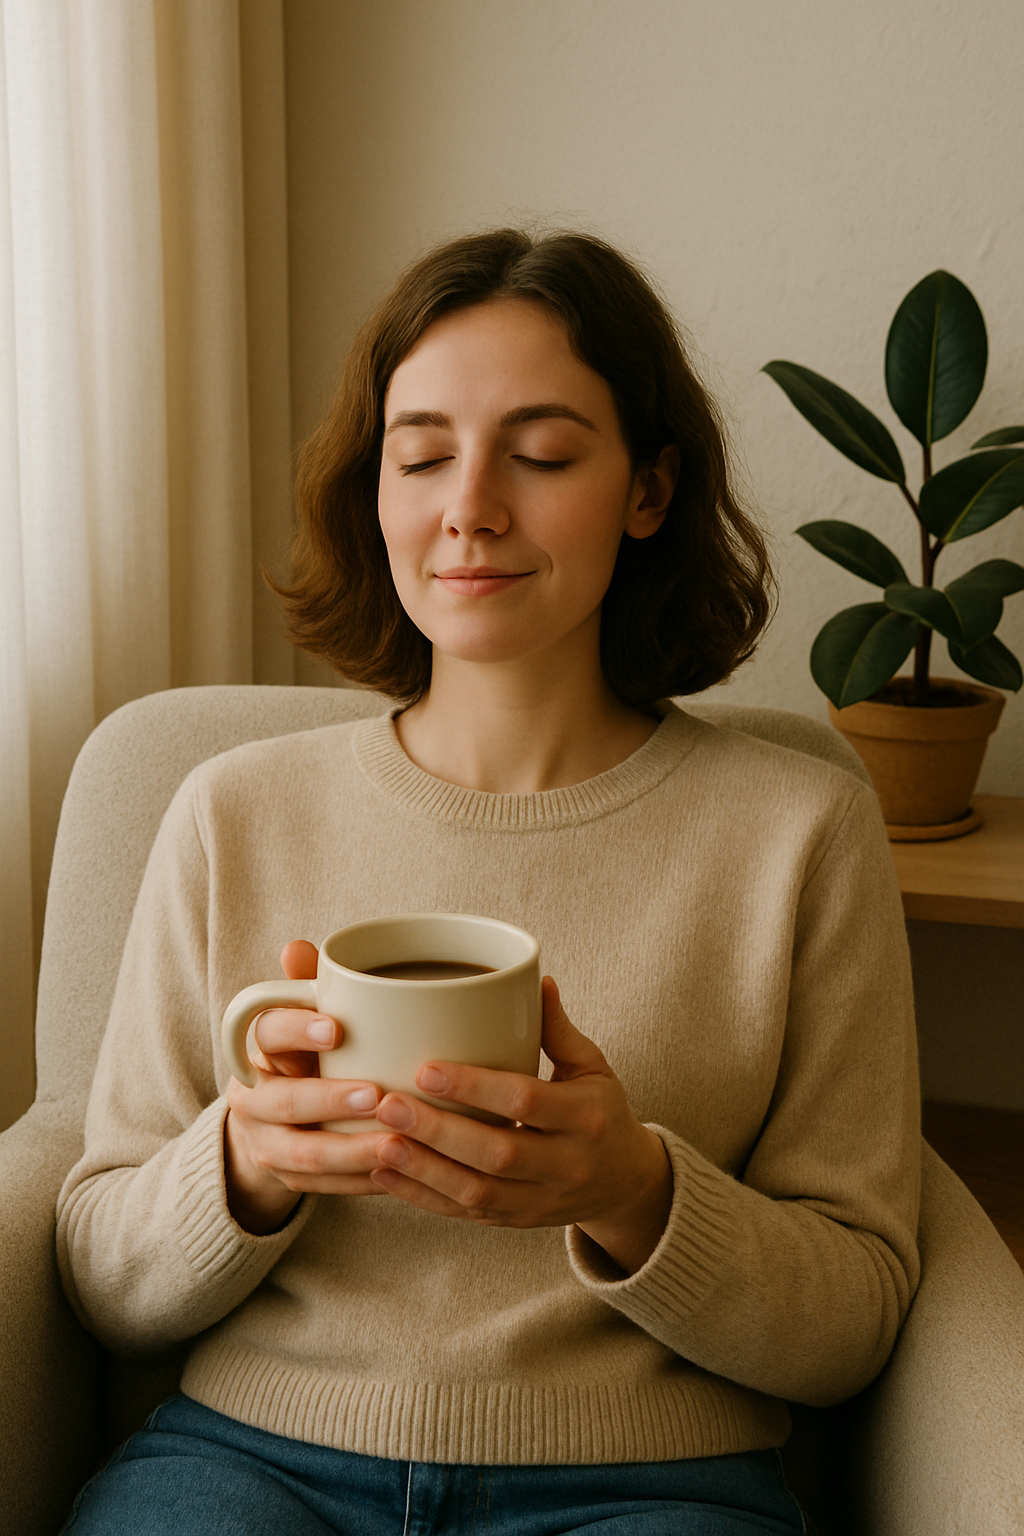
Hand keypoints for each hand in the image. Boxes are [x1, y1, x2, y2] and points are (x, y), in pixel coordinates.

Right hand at [223, 940, 385, 1234]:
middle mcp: (252, 1097)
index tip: (336, 1028)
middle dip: (331, 1099)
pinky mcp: (287, 1180)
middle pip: (284, 1102)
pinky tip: (399, 1172)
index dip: (297, 1030)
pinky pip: (325, 1187)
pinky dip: (362, 1181)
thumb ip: (307, 987)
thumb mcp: (303, 1019)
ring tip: (395, 1143)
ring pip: (306, 1154)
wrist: (270, 1123)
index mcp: (256, 1048)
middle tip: (377, 1094)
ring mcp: (266, 1144)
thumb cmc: (304, 1055)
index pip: (266, 1033)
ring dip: (352, 1150)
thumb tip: (298, 948)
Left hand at [369, 978, 672, 1274]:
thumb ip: (558, 1029)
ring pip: (477, 1193)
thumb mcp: (592, 1067)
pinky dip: (423, 1197)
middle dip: (438, 1132)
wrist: (626, 1183)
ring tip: (380, 1143)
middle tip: (389, 1104)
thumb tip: (534, 978)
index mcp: (585, 1117)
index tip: (426, 1069)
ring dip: (424, 1169)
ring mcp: (541, 1201)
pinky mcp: (517, 1222)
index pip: (525, 1102)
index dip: (475, 1088)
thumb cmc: (602, 1111)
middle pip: (497, 1153)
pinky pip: (465, 1215)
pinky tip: (385, 1174)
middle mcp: (566, 1164)